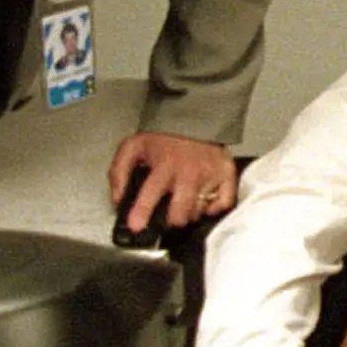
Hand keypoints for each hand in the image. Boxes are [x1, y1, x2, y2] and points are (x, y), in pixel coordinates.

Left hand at [109, 132, 237, 234]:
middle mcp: (189, 172)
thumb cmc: (164, 138)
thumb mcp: (133, 147)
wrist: (195, 119)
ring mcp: (210, 175)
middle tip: (167, 214)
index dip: (142, 211)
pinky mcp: (227, 175)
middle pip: (180, 213)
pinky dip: (213, 208)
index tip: (136, 226)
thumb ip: (119, 172)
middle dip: (170, 219)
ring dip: (189, 213)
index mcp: (165, 164)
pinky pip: (223, 204)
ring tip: (184, 202)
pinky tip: (204, 201)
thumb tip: (119, 199)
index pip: (152, 192)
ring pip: (199, 212)